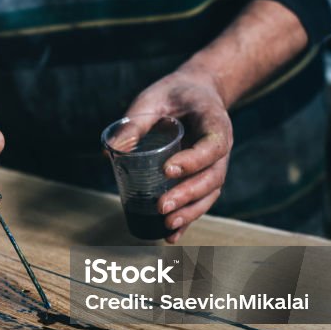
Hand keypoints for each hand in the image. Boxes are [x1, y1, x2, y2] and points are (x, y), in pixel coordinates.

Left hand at [123, 68, 231, 242]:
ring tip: (167, 225)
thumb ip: (135, 123)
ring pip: (210, 194)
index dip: (193, 160)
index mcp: (215, 123)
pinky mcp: (202, 178)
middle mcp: (220, 147)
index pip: (212, 145)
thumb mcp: (153, 99)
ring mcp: (214, 165)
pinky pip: (200, 201)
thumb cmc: (173, 95)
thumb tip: (110, 151)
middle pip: (213, 177)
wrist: (196, 94)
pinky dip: (187, 220)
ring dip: (190, 212)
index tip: (167, 170)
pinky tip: (171, 235)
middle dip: (188, 194)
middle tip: (162, 206)